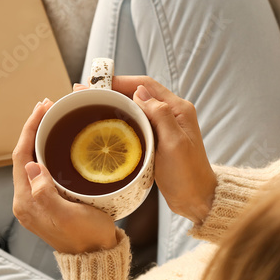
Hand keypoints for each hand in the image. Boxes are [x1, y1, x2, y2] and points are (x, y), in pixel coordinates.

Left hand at [12, 98, 119, 253]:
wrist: (97, 258)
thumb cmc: (88, 238)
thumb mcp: (69, 216)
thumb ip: (46, 193)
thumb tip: (32, 167)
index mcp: (26, 202)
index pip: (21, 156)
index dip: (29, 129)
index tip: (42, 108)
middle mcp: (26, 201)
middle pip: (24, 156)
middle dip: (33, 129)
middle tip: (49, 107)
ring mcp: (36, 202)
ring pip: (32, 162)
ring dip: (40, 139)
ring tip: (53, 120)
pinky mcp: (47, 202)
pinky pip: (42, 171)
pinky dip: (48, 152)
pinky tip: (60, 145)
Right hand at [103, 75, 216, 224]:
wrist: (195, 198)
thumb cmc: (188, 174)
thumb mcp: (174, 143)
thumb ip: (160, 114)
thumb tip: (139, 92)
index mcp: (179, 108)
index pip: (146, 85)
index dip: (120, 81)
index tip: (97, 83)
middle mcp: (172, 113)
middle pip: (138, 93)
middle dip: (111, 91)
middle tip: (84, 93)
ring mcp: (164, 126)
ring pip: (135, 107)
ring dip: (113, 104)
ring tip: (89, 104)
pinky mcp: (157, 139)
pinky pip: (136, 122)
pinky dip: (119, 119)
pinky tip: (104, 123)